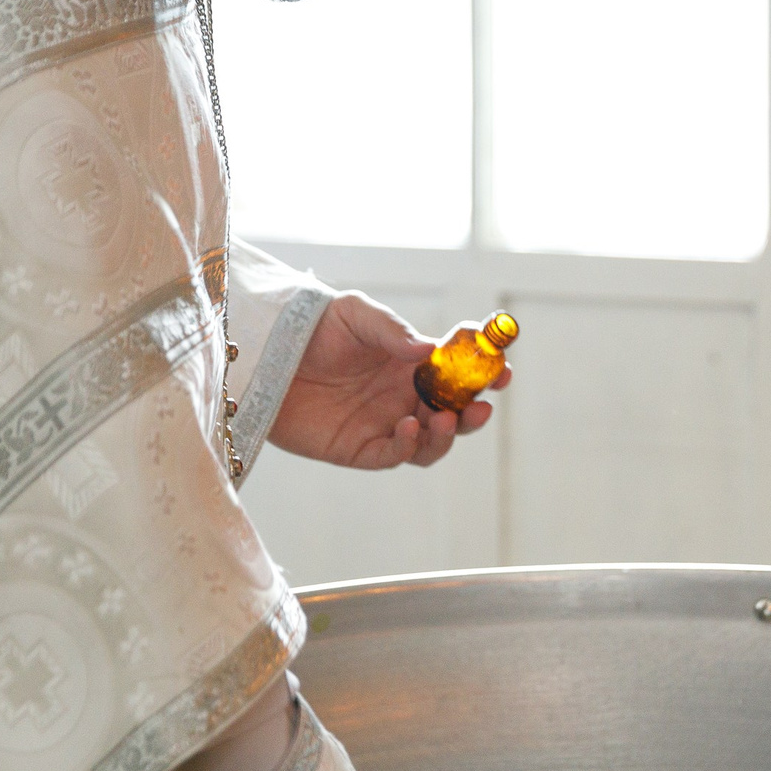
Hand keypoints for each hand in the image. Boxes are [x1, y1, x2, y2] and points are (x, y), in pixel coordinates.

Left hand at [268, 292, 510, 470]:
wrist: (266, 355)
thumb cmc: (315, 326)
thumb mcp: (357, 315)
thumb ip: (393, 332)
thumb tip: (431, 349)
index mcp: (412, 362)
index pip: (459, 370)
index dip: (486, 370)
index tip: (504, 367)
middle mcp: (404, 395)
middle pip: (454, 412)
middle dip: (474, 411)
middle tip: (482, 404)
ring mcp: (384, 423)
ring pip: (432, 442)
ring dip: (446, 434)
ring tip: (440, 417)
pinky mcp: (358, 448)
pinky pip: (394, 456)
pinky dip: (408, 446)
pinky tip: (408, 427)